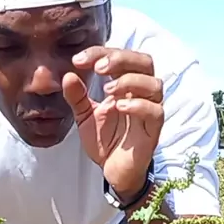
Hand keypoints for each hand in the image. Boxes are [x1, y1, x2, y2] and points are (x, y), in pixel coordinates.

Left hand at [63, 47, 163, 198]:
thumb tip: (67, 75)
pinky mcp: (153, 130)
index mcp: (126, 84)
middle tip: (98, 68)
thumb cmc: (105, 141)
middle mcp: (141, 93)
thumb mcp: (85, 116)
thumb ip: (77, 97)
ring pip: (154, 84)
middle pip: (144, 61)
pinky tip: (119, 107)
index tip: (78, 60)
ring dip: (129, 81)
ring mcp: (150, 110)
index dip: (101, 52)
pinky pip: (155, 111)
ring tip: (107, 90)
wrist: (114, 171)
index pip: (121, 56)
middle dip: (121, 59)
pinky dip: (138, 105)